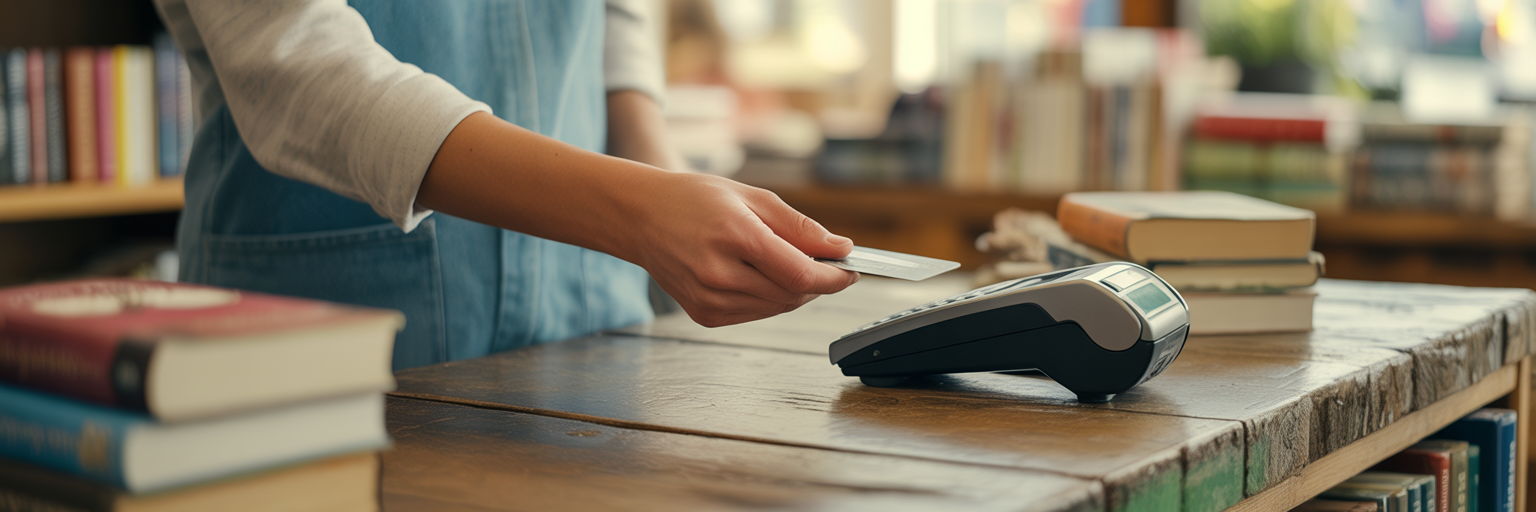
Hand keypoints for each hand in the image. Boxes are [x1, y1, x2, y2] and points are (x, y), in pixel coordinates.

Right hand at [619, 172, 858, 326]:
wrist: (641, 217)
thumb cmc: (694, 199)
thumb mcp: (752, 197)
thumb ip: (799, 227)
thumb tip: (840, 248)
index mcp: (735, 238)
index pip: (800, 274)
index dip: (833, 277)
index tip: (851, 271)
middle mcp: (720, 274)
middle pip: (793, 294)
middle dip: (817, 282)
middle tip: (824, 263)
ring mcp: (709, 299)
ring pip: (777, 308)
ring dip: (794, 291)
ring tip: (784, 262)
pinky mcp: (704, 315)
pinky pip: (755, 313)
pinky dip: (769, 298)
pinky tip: (756, 274)